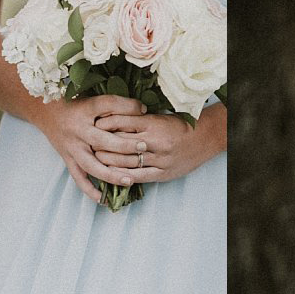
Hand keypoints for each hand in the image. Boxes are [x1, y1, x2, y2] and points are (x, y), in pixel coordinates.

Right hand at [30, 95, 148, 202]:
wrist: (45, 112)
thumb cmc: (74, 105)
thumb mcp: (92, 98)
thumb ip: (115, 104)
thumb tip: (144, 109)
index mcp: (85, 110)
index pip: (107, 105)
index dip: (126, 107)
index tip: (144, 111)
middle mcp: (78, 130)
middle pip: (101, 140)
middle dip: (124, 145)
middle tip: (143, 148)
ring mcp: (72, 148)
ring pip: (92, 165)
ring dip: (111, 174)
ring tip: (130, 180)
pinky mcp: (68, 159)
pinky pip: (79, 178)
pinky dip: (90, 190)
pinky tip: (104, 199)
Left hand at [93, 105, 223, 183]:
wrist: (205, 139)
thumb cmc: (180, 126)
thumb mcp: (159, 117)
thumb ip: (139, 120)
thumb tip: (114, 119)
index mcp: (153, 123)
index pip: (123, 122)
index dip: (106, 124)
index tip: (94, 124)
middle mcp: (154, 141)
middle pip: (121, 143)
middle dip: (103, 144)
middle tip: (89, 143)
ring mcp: (159, 158)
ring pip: (128, 161)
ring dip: (110, 161)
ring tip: (97, 159)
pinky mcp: (162, 173)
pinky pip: (139, 176)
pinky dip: (124, 176)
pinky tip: (113, 175)